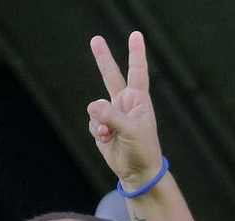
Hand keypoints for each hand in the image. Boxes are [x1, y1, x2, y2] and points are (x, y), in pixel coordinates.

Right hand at [87, 32, 164, 186]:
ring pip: (96, 108)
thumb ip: (111, 115)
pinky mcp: (102, 127)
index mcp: (138, 99)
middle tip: (95, 39)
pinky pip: (92, 122)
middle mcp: (125, 103)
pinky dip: (96, 131)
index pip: (137, 71)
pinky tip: (106, 139)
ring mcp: (112, 114)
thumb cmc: (142, 149)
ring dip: (100, 122)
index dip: (136, 53)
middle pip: (111, 76)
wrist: (137, 171)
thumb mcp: (130, 130)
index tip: (136, 35)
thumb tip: (91, 106)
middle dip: (103, 58)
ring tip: (110, 134)